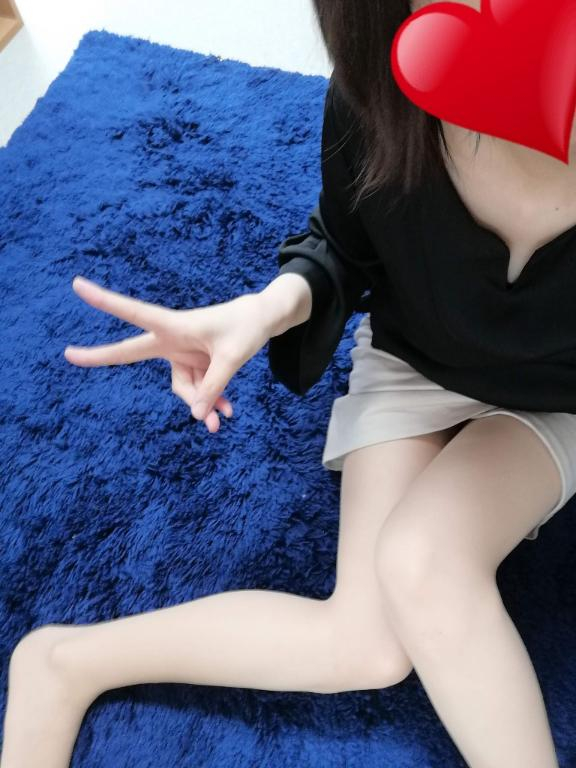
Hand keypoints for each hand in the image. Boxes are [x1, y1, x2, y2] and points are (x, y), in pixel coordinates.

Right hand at [64, 276, 270, 432]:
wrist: (261, 322)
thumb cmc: (246, 328)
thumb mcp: (232, 357)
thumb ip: (212, 386)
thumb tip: (195, 416)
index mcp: (175, 325)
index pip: (134, 314)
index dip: (106, 302)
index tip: (78, 286)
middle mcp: (172, 340)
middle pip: (131, 352)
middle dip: (102, 357)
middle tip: (67, 354)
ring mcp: (181, 355)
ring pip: (181, 389)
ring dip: (201, 403)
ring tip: (222, 418)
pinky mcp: (194, 367)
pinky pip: (196, 393)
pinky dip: (210, 403)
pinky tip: (225, 414)